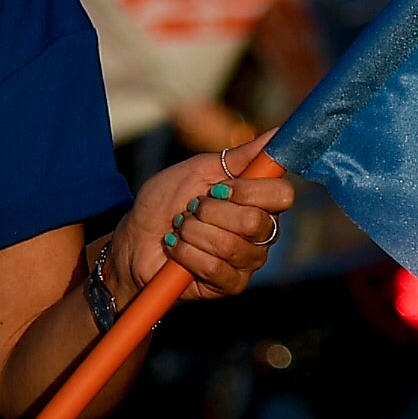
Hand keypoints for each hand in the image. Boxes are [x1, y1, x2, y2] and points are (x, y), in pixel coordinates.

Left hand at [118, 137, 291, 301]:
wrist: (135, 238)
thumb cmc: (167, 201)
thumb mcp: (198, 170)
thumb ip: (239, 156)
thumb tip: (277, 133)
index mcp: (259, 202)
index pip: (282, 195)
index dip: (249, 190)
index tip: (220, 188)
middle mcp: (261, 233)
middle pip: (254, 221)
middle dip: (211, 211)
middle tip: (192, 209)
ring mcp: (247, 261)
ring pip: (230, 245)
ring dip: (193, 232)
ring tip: (181, 228)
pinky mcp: (230, 285)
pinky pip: (215, 268)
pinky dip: (186, 253)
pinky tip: (177, 249)